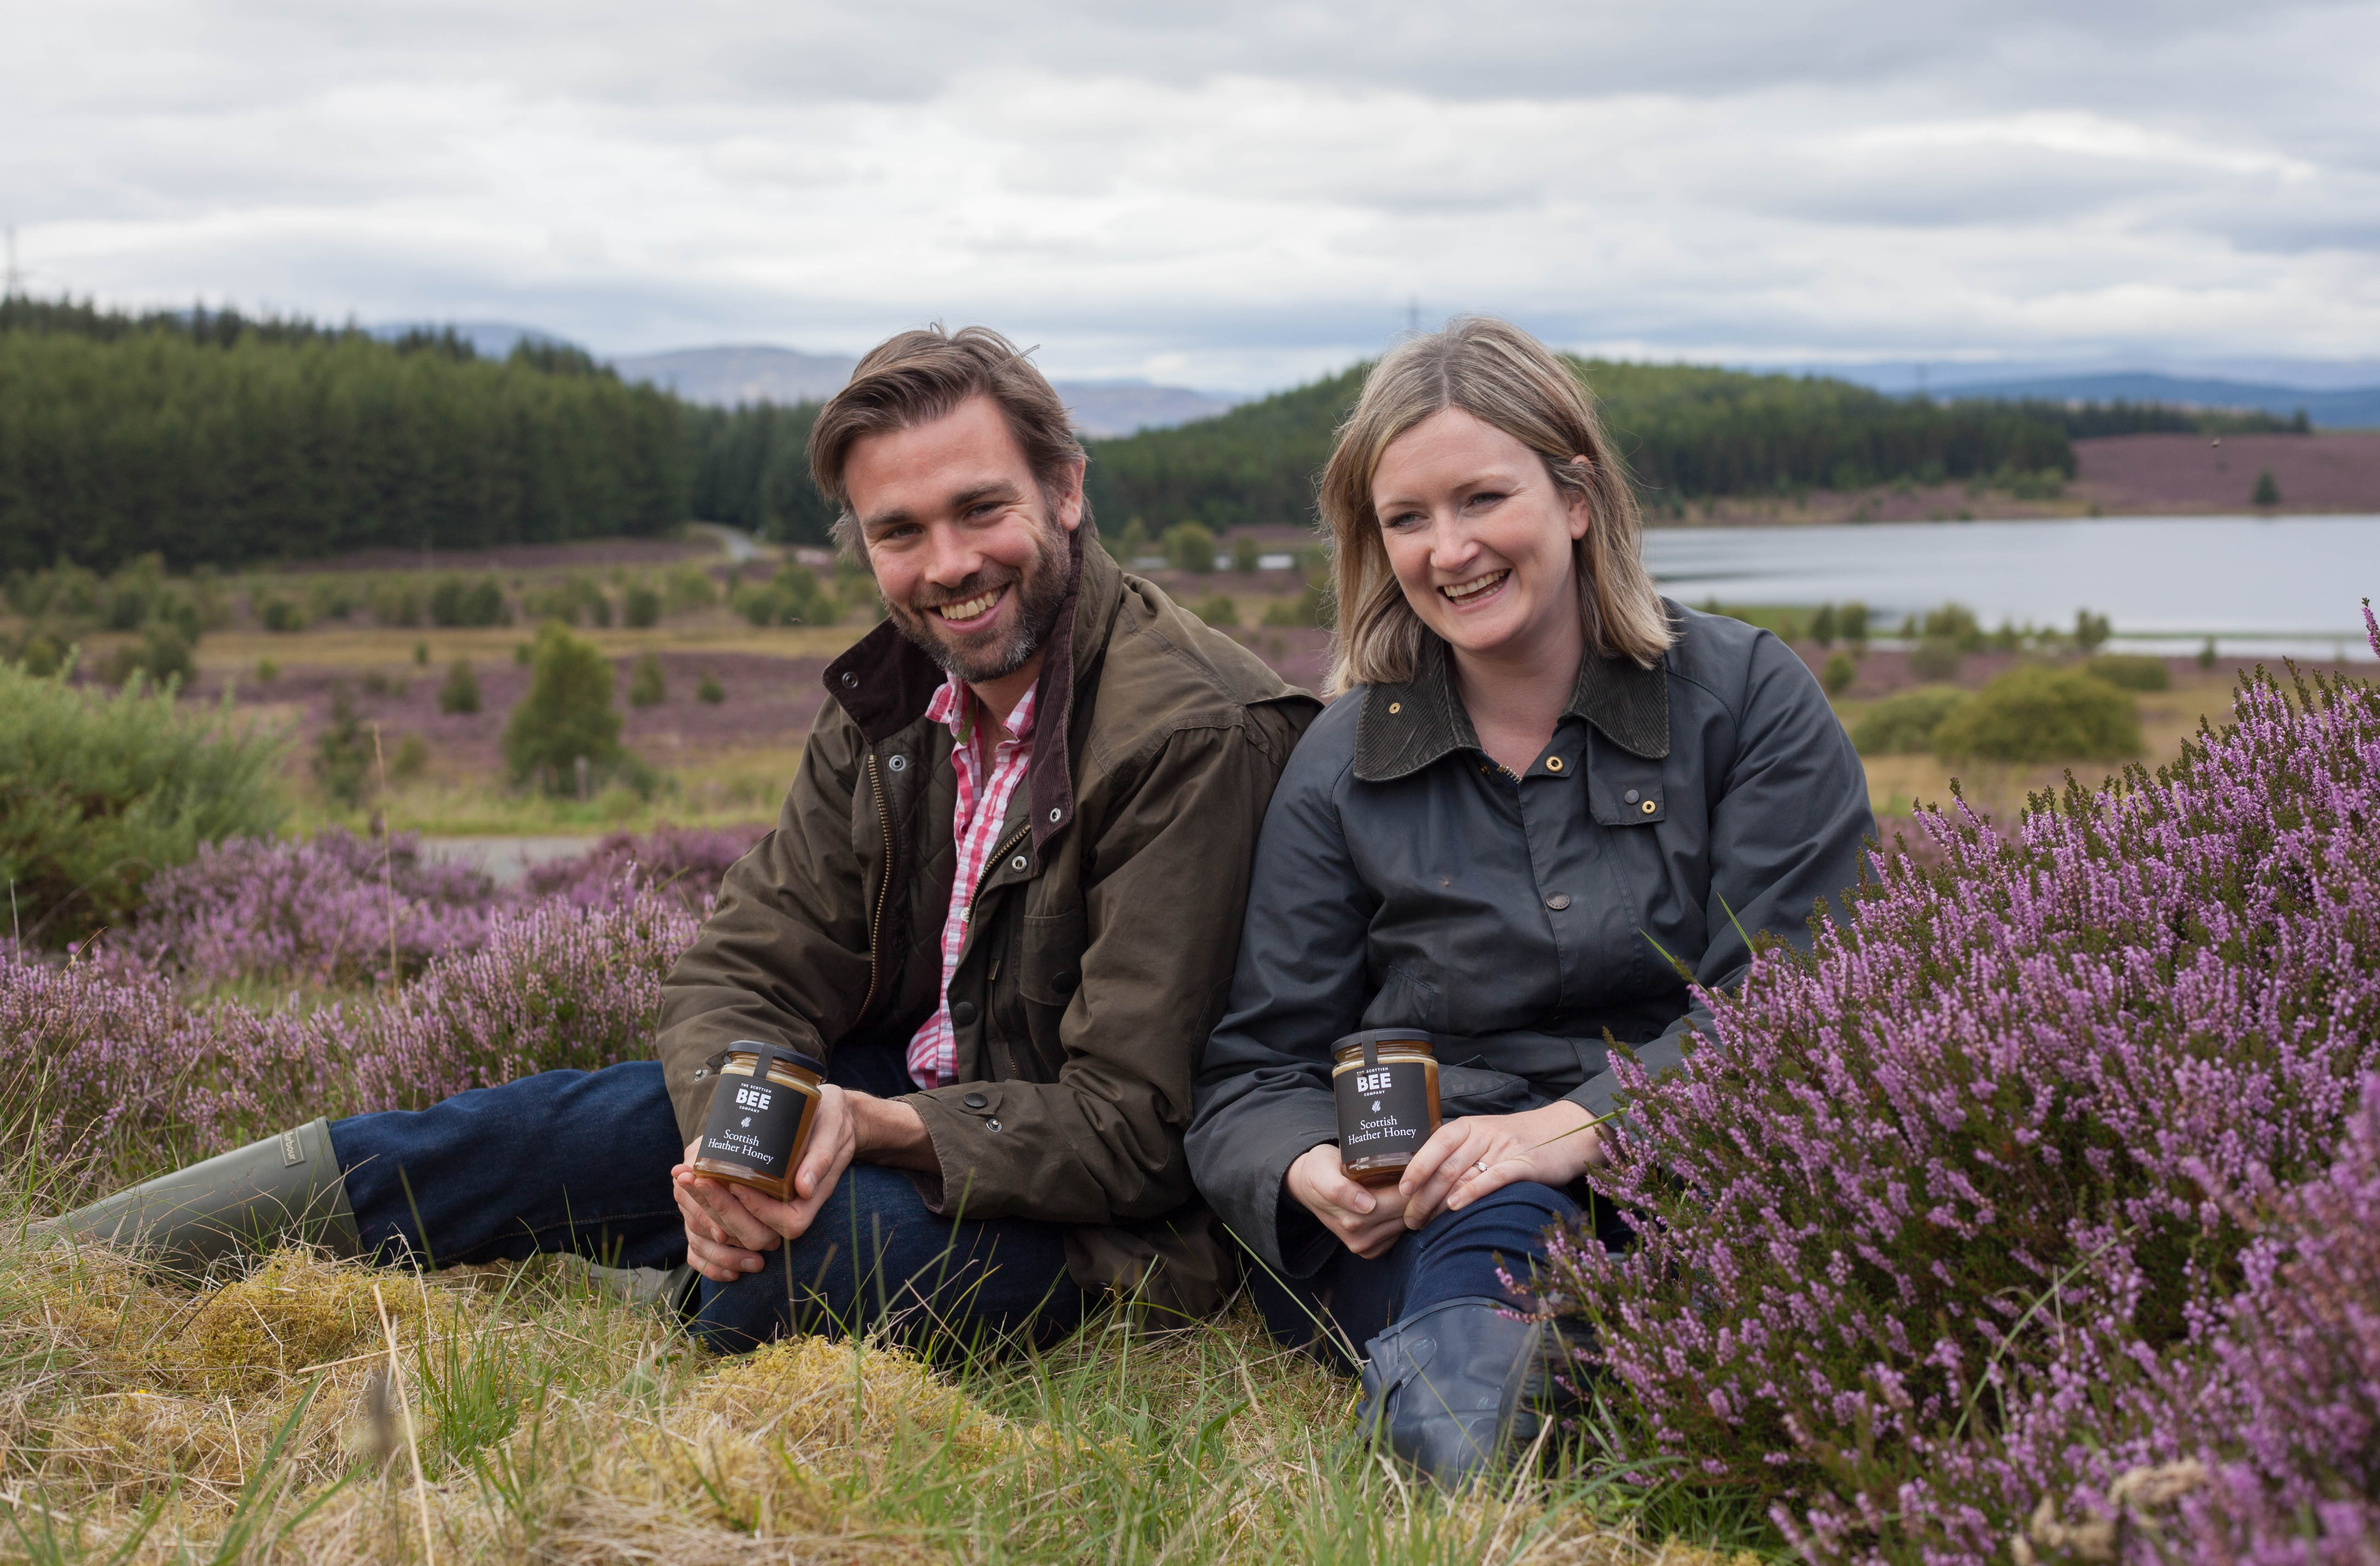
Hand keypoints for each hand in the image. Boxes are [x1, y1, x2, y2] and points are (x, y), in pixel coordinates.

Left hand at [672, 1083, 861, 1283]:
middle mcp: (791, 1207)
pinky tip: (690, 1179)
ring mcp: (773, 1204)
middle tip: (696, 1179)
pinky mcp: (758, 1194)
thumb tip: (805, 1187)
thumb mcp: (832, 1130)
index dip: (760, 1209)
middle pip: (756, 1231)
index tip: (738, 1184)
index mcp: (812, 1198)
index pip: (787, 1222)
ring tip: (685, 1177)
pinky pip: (731, 1213)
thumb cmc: (833, 1119)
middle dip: (722, 1209)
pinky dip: (708, 1204)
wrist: (831, 1116)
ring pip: (738, 1226)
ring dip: (708, 1206)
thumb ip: (821, 1157)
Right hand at [1284, 1142, 1410, 1259]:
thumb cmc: (1321, 1170)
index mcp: (1351, 1216)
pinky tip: (1401, 1200)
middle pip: (1408, 1213)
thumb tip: (1366, 1206)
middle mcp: (1359, 1236)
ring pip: (1408, 1224)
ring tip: (1412, 1183)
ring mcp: (1365, 1246)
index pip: (1401, 1201)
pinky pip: (1400, 1235)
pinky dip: (1406, 1218)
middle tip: (1421, 1170)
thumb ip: (1338, 1188)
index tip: (1420, 1165)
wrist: (1309, 1186)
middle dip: (1419, 1192)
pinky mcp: (1371, 1251)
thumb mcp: (1323, 1170)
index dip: (1417, 1183)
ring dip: (1415, 1205)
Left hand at [1396, 1100, 1605, 1230]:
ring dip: (1439, 1203)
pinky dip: (1473, 1192)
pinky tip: (1457, 1207)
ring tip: (1424, 1224)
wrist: (1566, 1131)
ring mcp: (1505, 1148)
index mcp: (1470, 1126)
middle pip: (1445, 1167)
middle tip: (1408, 1221)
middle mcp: (1484, 1134)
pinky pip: (1494, 1177)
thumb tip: (1425, 1183)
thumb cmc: (1519, 1140)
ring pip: (1463, 1175)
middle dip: (1422, 1197)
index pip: (1435, 1143)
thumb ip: (1459, 1154)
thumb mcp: (1486, 1138)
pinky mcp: (1525, 1164)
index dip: (1416, 1166)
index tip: (1401, 1189)